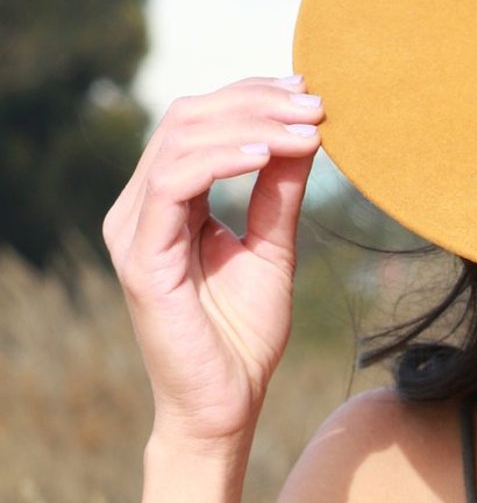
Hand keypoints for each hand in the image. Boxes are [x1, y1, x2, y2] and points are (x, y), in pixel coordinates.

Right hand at [103, 76, 322, 446]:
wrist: (225, 408)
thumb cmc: (243, 339)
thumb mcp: (273, 251)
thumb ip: (280, 194)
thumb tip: (308, 133)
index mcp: (168, 202)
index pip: (200, 122)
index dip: (252, 97)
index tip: (310, 93)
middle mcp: (142, 207)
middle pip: (188, 118)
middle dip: (256, 103)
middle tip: (316, 104)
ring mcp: (135, 230)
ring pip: (179, 139)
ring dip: (248, 124)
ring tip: (306, 128)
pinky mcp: (141, 257)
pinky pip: (173, 183)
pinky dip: (222, 159)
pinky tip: (268, 155)